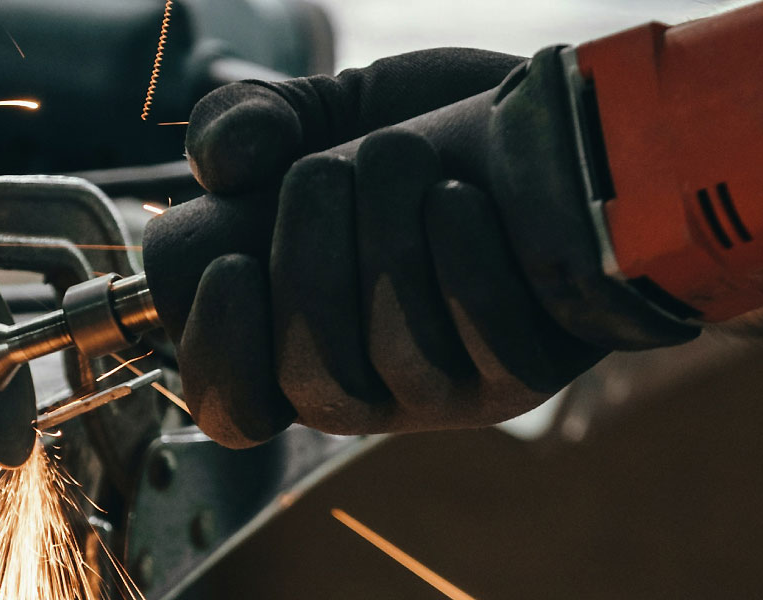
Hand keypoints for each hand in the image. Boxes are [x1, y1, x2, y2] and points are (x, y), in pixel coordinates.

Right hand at [167, 49, 701, 445]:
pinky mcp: (528, 369)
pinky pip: (487, 337)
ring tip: (398, 154)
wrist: (543, 118)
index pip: (234, 413)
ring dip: (389, 238)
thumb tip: (222, 167)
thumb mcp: (311, 115)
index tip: (231, 265)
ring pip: (402, 357)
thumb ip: (238, 124)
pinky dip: (463, 252)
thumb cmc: (416, 133)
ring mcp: (449, 391)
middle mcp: (366, 387)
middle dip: (308, 264)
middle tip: (322, 171)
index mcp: (287, 344)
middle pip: (312, 381)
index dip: (220, 355)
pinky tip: (459, 194)